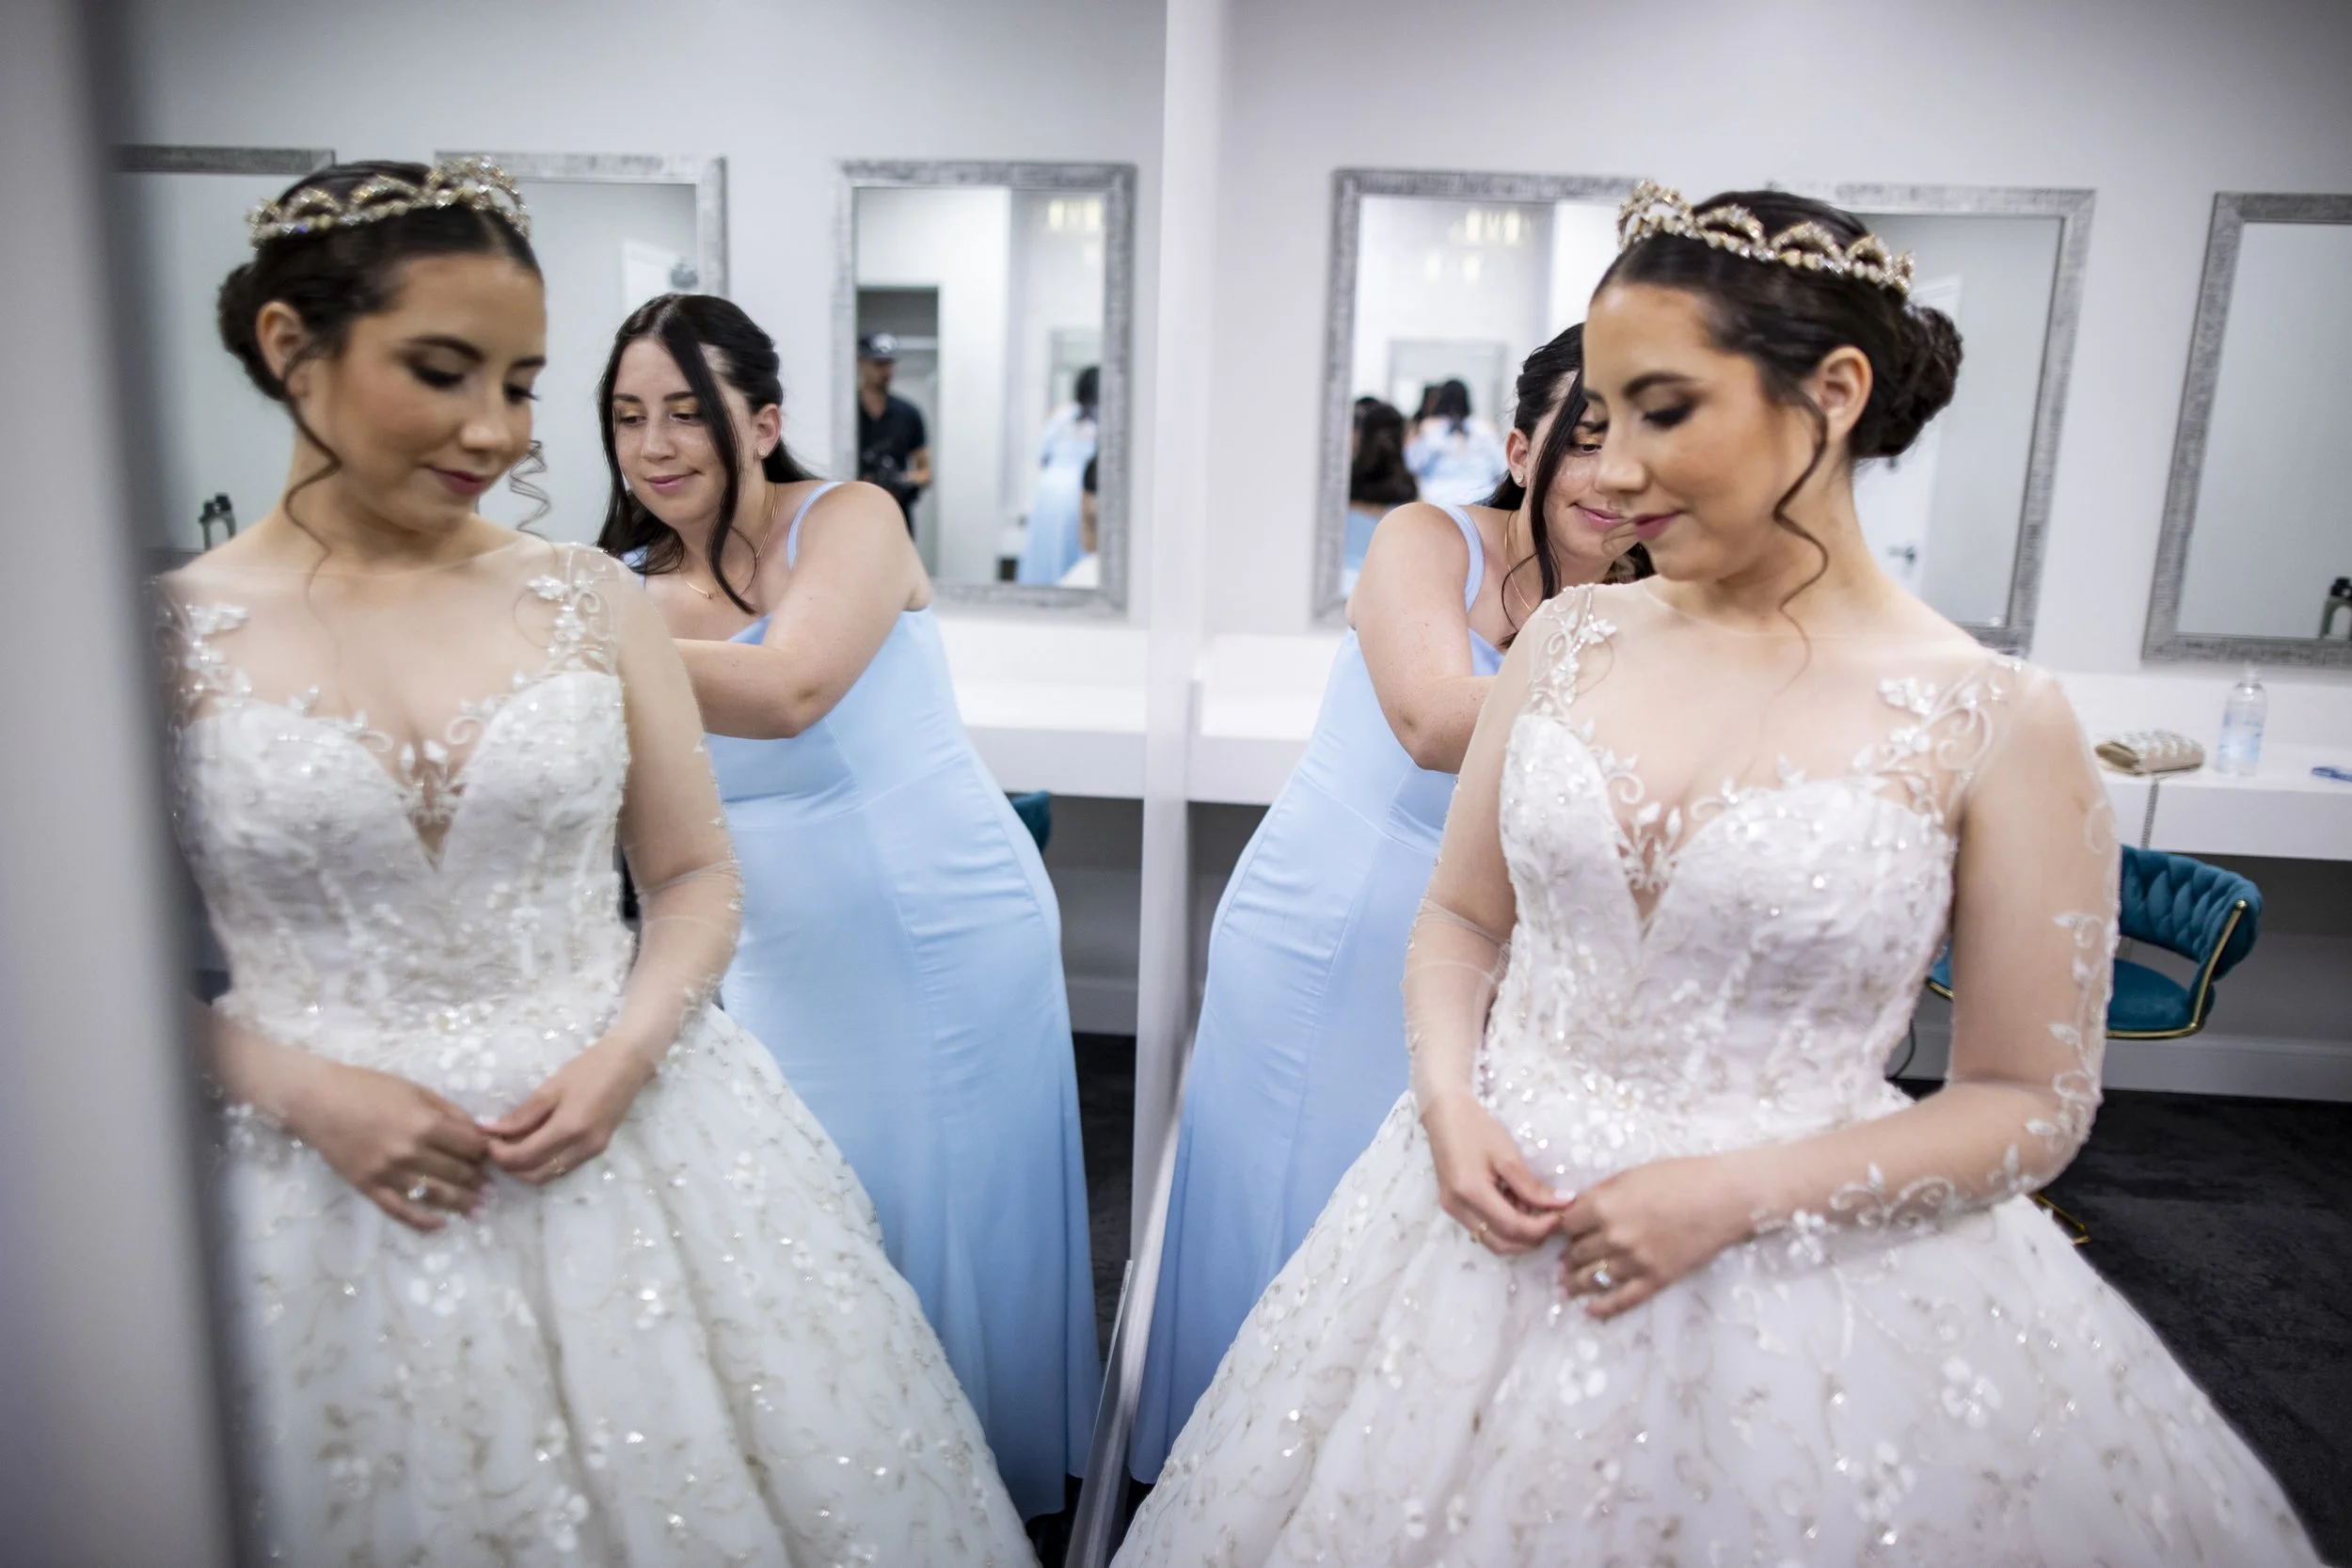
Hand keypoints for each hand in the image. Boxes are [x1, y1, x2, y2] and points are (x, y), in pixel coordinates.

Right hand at [280, 1056, 491, 1232]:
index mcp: (426, 1124)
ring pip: (434, 1195)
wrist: (318, 1101)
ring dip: (460, 1204)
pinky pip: (400, 1210)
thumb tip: (477, 1132)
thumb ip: (449, 1112)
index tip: (492, 1158)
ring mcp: (389, 1173)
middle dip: (477, 1180)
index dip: (485, 1153)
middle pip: (457, 1172)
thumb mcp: (417, 1090)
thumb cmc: (369, 1088)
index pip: (470, 1146)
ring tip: (478, 1209)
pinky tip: (440, 1226)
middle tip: (490, 1187)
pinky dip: (422, 1221)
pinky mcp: (369, 1187)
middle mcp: (410, 1152)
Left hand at [482, 1035, 657, 1184]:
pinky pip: (562, 1167)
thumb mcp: (551, 1088)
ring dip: (526, 1168)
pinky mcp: (597, 1150)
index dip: (499, 1154)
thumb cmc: (589, 1068)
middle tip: (495, 1146)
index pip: (524, 1157)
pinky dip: (543, 1163)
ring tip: (511, 1146)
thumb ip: (521, 1115)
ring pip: (549, 1175)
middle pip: (535, 1175)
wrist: (630, 1063)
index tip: (485, 1140)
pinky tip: (533, 1144)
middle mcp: (582, 1148)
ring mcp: (592, 1152)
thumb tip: (489, 1129)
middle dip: (510, 1167)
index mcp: (569, 1129)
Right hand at [1420, 1093, 1571, 1254]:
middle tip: (1552, 1219)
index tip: (1562, 1215)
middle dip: (1531, 1239)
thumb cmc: (1477, 1128)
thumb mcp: (1508, 1155)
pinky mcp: (1453, 1208)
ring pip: (1492, 1241)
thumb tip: (1564, 1204)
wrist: (1445, 1115)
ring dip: (1518, 1234)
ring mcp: (1453, 1210)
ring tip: (1534, 1210)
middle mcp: (1458, 1208)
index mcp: (1471, 1192)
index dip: (1541, 1228)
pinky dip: (1504, 1226)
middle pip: (1502, 1244)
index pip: (1512, 1227)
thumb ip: (1533, 1187)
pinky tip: (1516, 1205)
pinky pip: (1483, 1229)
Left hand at [1557, 1154, 1751, 1318]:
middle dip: (1568, 1256)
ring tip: (1565, 1287)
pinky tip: (1589, 1311)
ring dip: (1575, 1283)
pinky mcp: (1656, 1279)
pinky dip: (1602, 1308)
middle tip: (1563, 1260)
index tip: (1564, 1232)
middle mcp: (1613, 1236)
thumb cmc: (1679, 1177)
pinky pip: (1622, 1299)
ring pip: (1593, 1278)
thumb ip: (1600, 1194)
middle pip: (1576, 1253)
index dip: (1563, 1228)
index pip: (1566, 1225)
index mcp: (1603, 1206)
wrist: (1722, 1198)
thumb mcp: (1629, 1175)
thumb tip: (1575, 1211)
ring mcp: (1634, 1261)